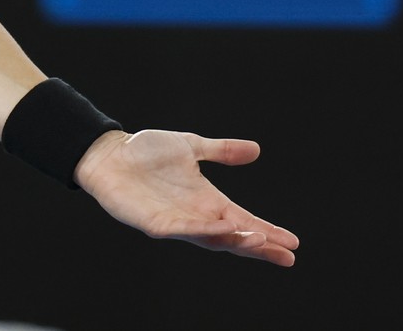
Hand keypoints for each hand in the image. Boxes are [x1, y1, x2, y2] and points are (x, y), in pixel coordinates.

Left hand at [75, 129, 297, 266]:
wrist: (109, 152)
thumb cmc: (146, 151)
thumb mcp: (191, 146)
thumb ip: (221, 151)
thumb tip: (256, 150)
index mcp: (207, 200)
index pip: (243, 221)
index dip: (267, 231)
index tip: (293, 243)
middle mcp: (195, 215)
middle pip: (233, 238)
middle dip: (260, 246)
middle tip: (287, 257)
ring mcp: (175, 221)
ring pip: (212, 239)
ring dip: (236, 240)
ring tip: (260, 241)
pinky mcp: (154, 222)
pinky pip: (183, 230)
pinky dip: (204, 231)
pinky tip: (223, 229)